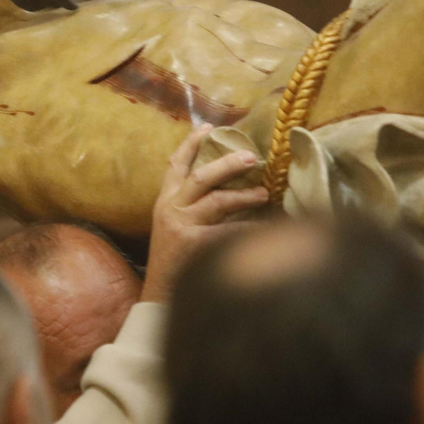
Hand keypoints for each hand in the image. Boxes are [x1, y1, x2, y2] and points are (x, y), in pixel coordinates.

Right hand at [140, 124, 269, 302]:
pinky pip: (229, 232)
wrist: (159, 296)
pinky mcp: (195, 245)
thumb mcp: (173, 226)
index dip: (191, 143)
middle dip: (227, 164)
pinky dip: (248, 230)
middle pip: (201, 176)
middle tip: (251, 157)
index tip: (209, 127)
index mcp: (165, 200)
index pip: (175, 164)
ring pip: (217, 201)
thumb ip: (191, 206)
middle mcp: (171, 208)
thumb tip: (225, 187)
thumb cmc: (173, 260)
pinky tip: (264, 230)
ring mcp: (182, 226)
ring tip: (264, 193)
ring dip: (244, 196)